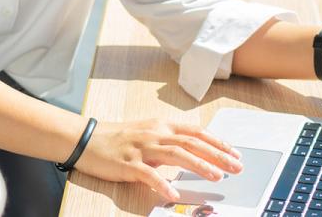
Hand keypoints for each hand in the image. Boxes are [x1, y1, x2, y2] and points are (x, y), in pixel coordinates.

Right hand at [74, 118, 244, 201]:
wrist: (85, 139)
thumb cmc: (117, 139)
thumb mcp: (147, 135)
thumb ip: (168, 142)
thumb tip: (192, 152)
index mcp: (161, 126)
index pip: (196, 132)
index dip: (217, 142)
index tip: (234, 153)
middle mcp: (155, 134)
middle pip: (192, 142)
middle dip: (217, 155)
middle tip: (236, 166)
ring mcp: (141, 148)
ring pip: (176, 154)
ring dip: (199, 166)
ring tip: (216, 176)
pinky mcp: (128, 164)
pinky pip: (148, 175)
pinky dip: (163, 184)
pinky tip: (174, 195)